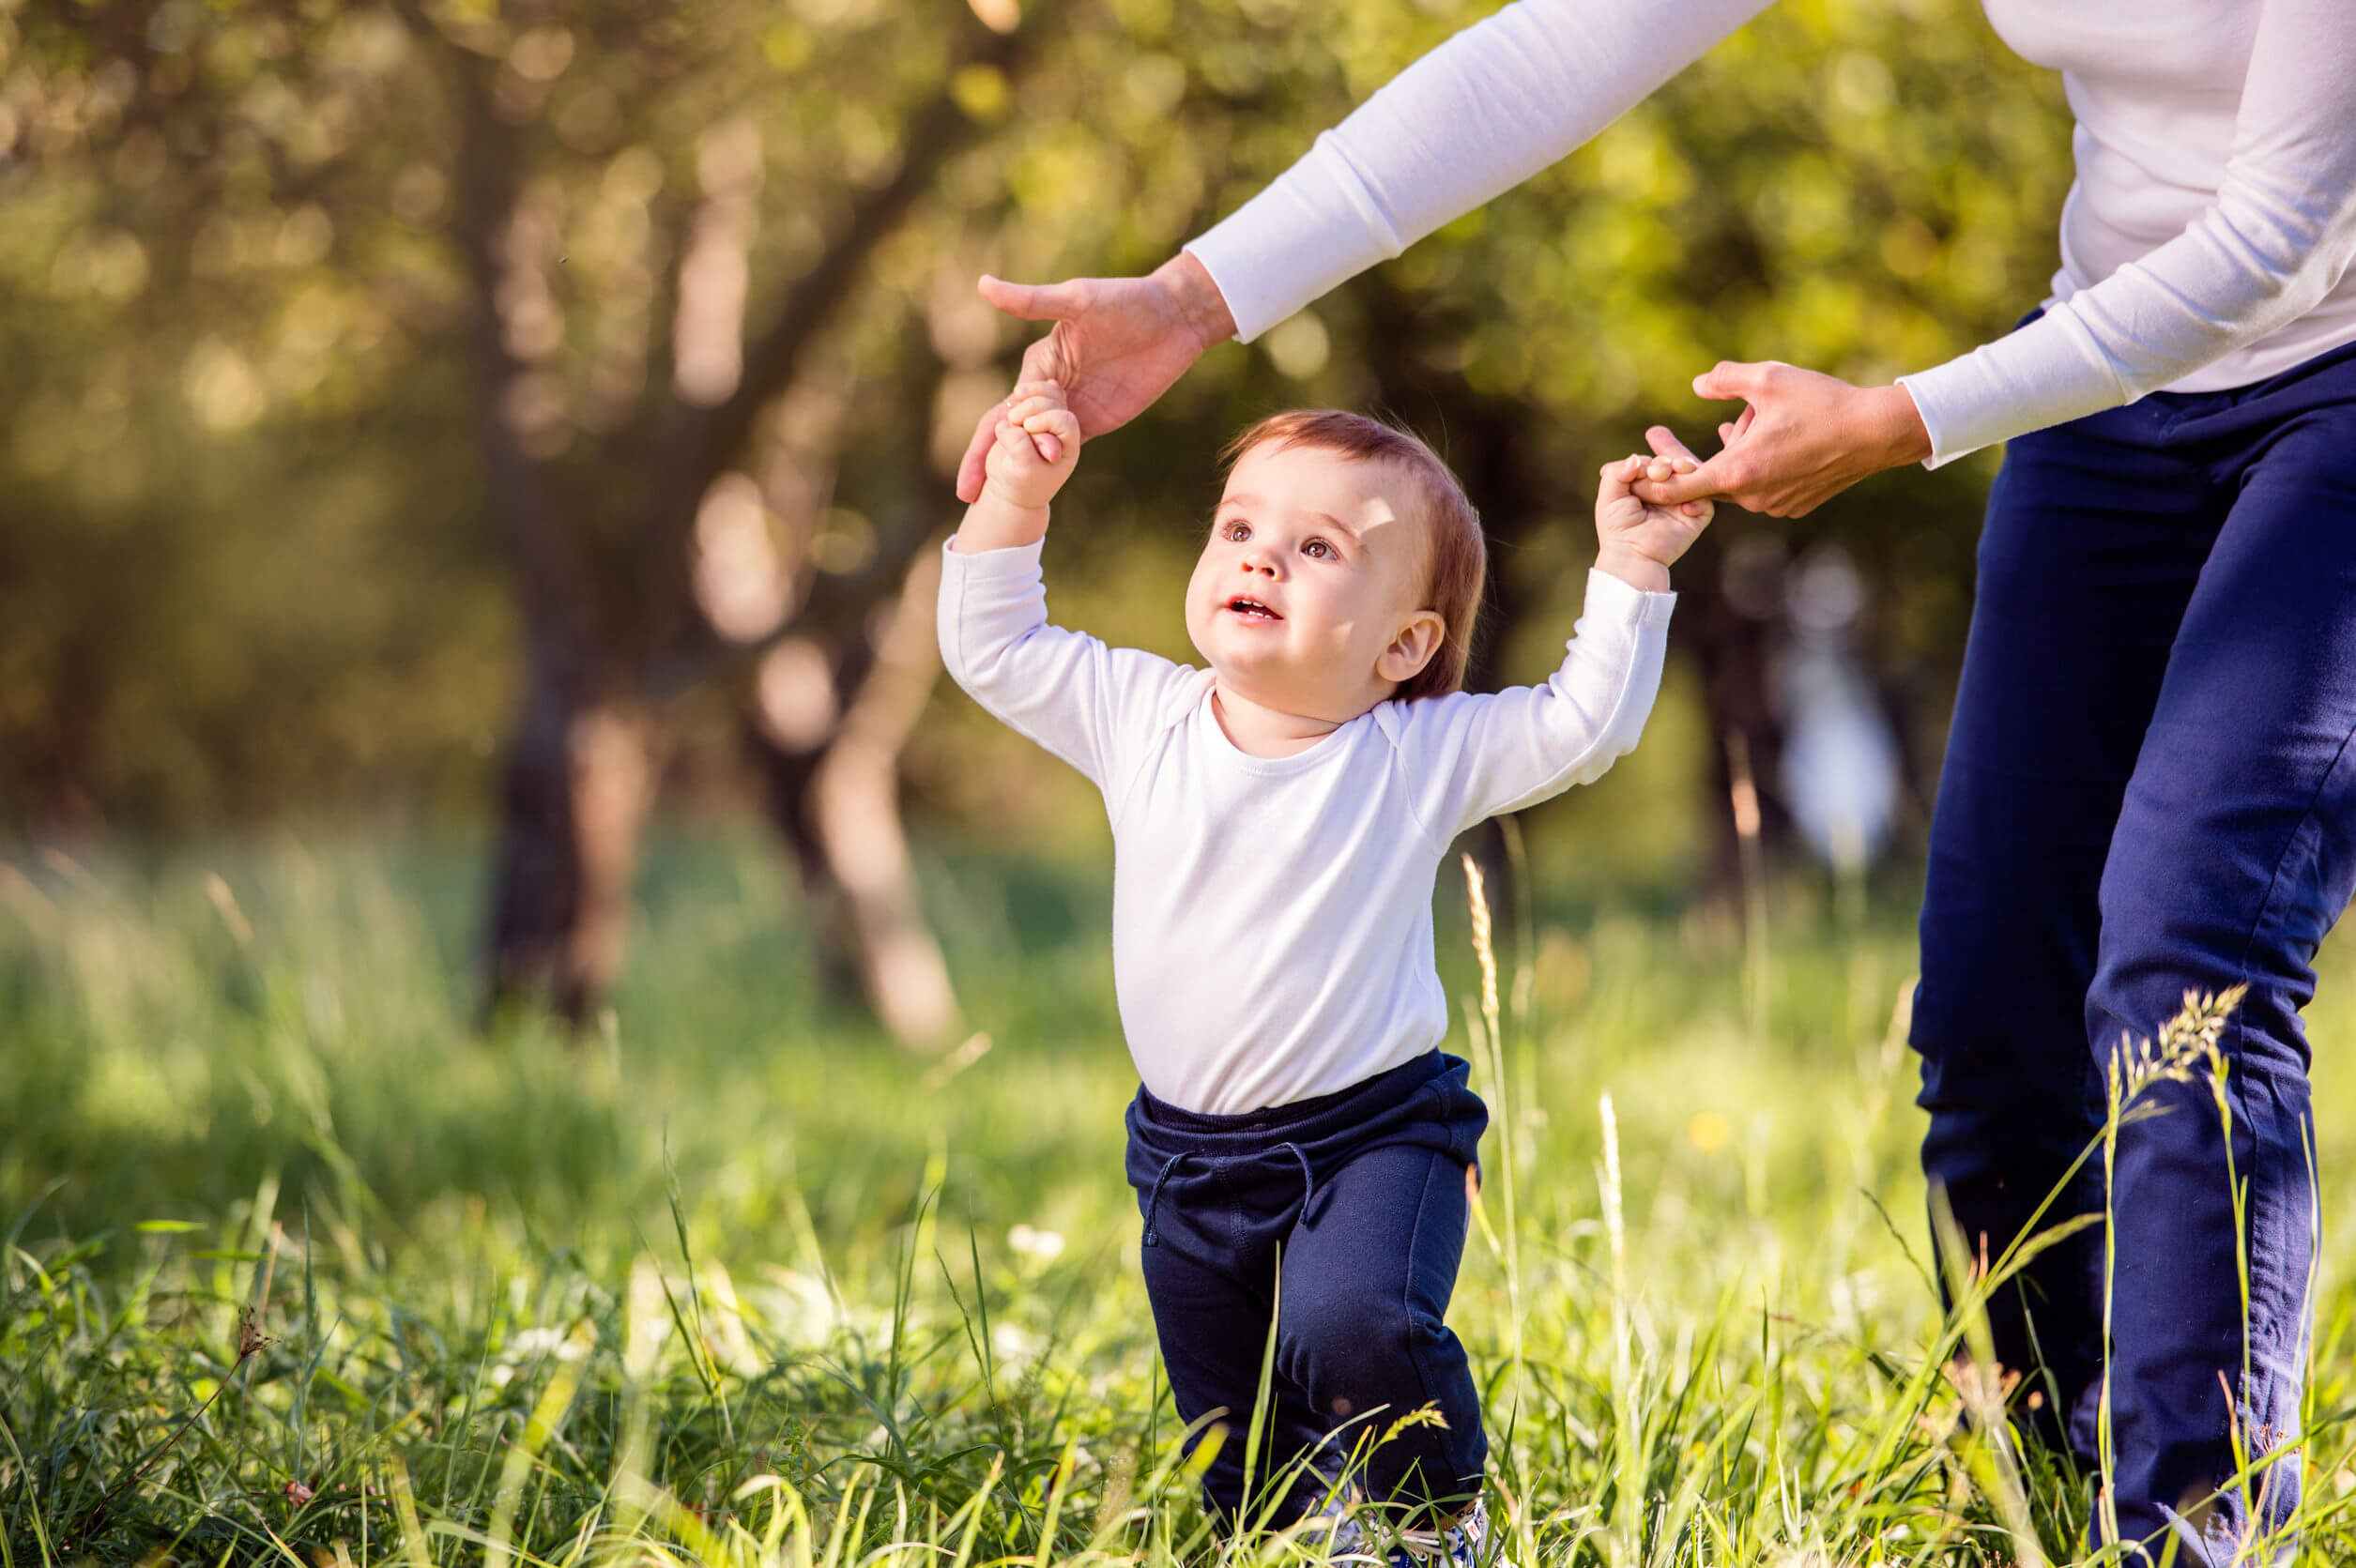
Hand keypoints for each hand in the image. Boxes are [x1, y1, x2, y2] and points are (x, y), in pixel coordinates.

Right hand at [954, 252, 1237, 502]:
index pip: (1007, 406)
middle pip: (1010, 432)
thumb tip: (983, 285)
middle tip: (967, 495)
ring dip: (1014, 471)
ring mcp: (1073, 408)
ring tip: (991, 502)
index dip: (991, 436)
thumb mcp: (1077, 299)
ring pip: (1033, 445)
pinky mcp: (1096, 421)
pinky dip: (1048, 469)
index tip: (986, 459)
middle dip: (985, 461)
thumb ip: (1031, 302)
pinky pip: (1066, 450)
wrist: (1175, 318)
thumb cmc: (1125, 300)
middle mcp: (1050, 388)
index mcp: (1040, 364)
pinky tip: (1031, 492)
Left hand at [1595, 428, 1713, 591]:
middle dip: (1667, 464)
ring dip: (1686, 472)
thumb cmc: (1617, 527)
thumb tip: (1636, 457)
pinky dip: (1698, 500)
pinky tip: (1685, 506)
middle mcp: (1666, 489)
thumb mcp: (1609, 496)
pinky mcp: (1696, 516)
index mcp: (1646, 483)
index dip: (1649, 462)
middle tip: (1658, 473)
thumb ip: (1617, 472)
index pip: (1653, 462)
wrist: (1632, 555)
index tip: (1641, 470)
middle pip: (1675, 465)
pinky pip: (1706, 501)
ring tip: (1677, 474)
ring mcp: (1682, 501)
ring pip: (1692, 477)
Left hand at [1633, 362, 1932, 516]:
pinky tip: (1780, 438)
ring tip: (1768, 421)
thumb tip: (1698, 383)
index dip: (1653, 483)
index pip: (1680, 487)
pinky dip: (1762, 465)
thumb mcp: (1769, 378)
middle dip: (1721, 445)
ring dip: (1744, 452)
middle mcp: (1754, 497)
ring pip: (1740, 479)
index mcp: (1739, 471)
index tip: (1633, 479)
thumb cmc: (1823, 402)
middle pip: (1714, 476)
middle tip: (1744, 417)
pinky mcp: (1793, 507)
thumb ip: (1726, 379)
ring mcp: (1775, 506)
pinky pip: (1763, 487)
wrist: (1876, 432)